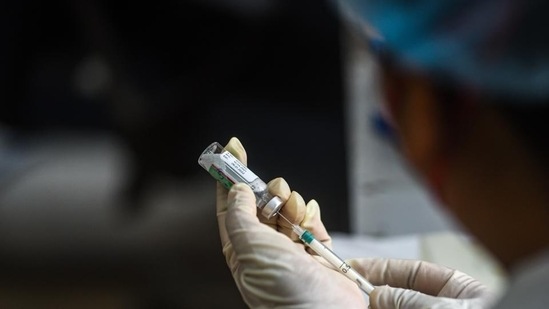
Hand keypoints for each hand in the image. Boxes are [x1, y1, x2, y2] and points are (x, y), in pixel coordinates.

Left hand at [216, 137, 365, 307]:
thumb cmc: (280, 288)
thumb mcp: (247, 245)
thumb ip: (240, 213)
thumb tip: (238, 189)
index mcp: (242, 247)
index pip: (232, 204)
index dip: (231, 175)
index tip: (233, 148)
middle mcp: (266, 247)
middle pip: (264, 202)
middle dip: (272, 192)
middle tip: (278, 194)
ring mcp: (292, 248)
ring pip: (289, 208)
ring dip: (294, 206)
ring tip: (296, 217)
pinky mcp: (317, 251)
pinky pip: (312, 221)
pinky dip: (312, 216)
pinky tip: (310, 219)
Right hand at [348, 258, 495, 308]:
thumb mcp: (441, 306)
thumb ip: (406, 299)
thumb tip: (377, 295)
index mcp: (453, 288)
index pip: (409, 272)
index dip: (380, 269)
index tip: (356, 269)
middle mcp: (442, 305)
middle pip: (400, 294)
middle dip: (375, 293)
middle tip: (352, 293)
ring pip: (398, 308)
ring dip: (378, 306)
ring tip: (359, 305)